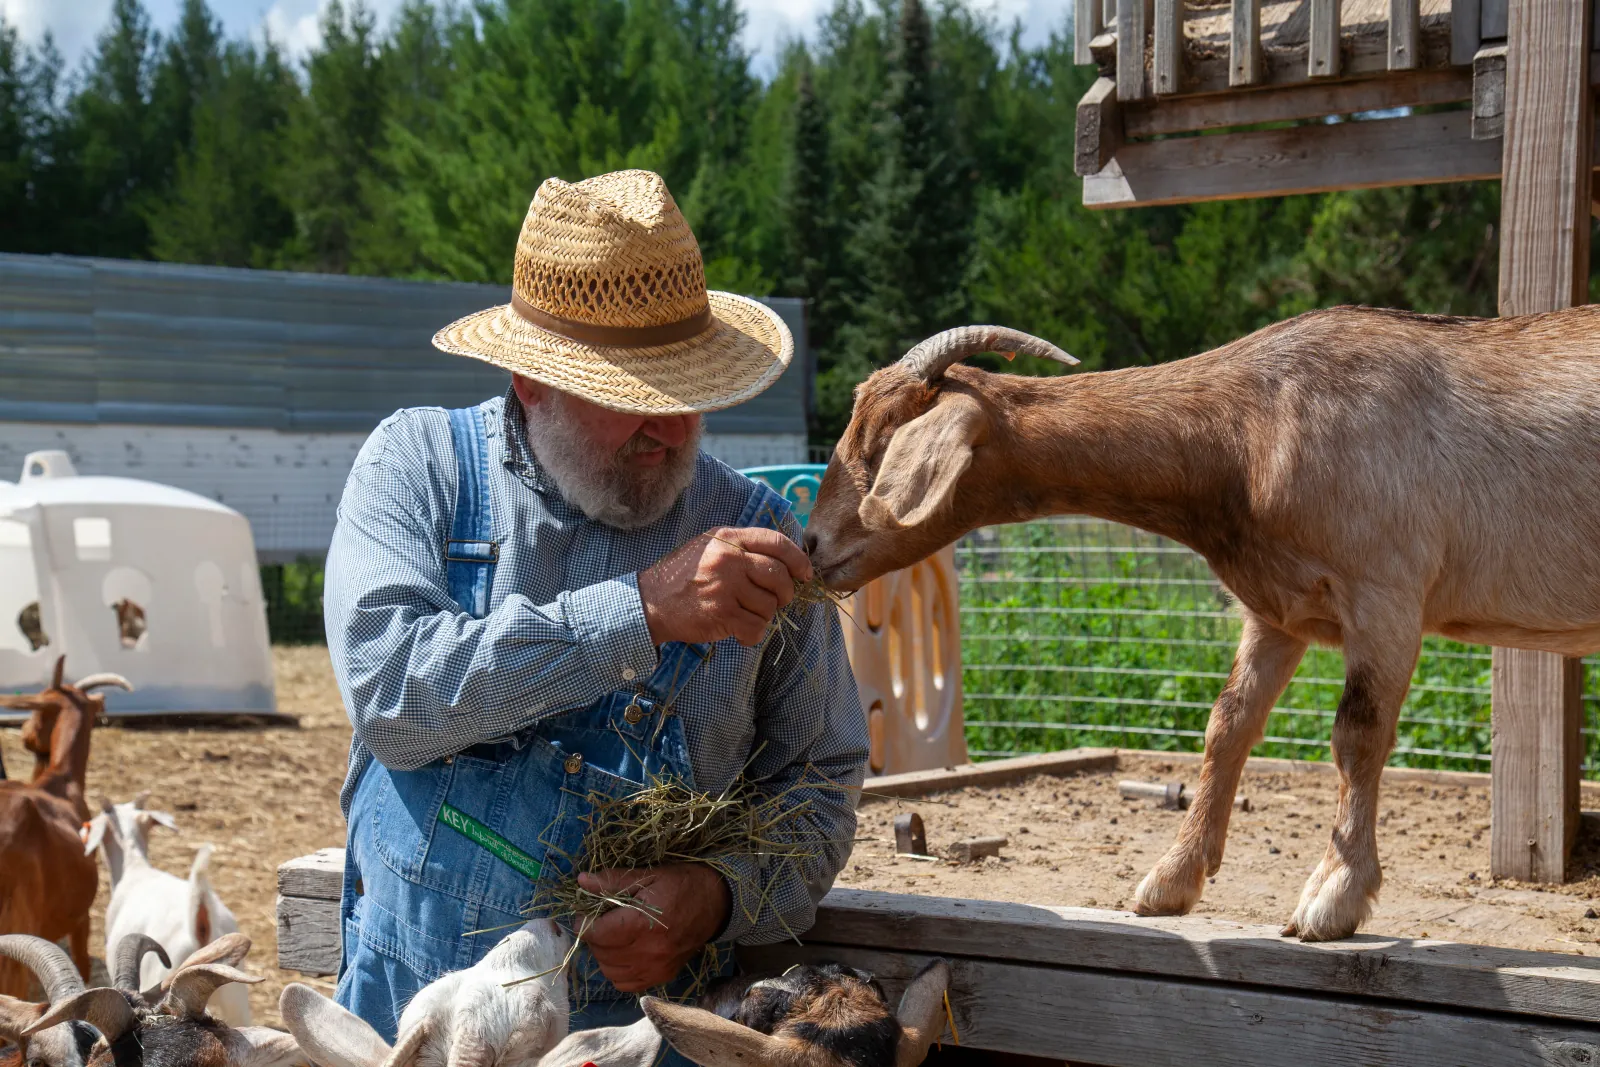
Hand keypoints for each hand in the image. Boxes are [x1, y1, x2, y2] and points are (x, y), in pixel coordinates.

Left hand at [576, 864, 732, 991]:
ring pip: (610, 972)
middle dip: (594, 936)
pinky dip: (619, 970)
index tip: (587, 911)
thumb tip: (582, 882)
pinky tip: (625, 953)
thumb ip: (613, 881)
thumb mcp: (648, 876)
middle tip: (601, 920)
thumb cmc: (682, 884)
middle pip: (601, 953)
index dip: (584, 922)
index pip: (595, 933)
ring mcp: (655, 968)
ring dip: (604, 954)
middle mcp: (647, 952)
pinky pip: (626, 984)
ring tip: (612, 936)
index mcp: (641, 924)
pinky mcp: (662, 976)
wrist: (717, 904)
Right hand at [637, 526, 812, 646]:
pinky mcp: (721, 614)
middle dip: (785, 593)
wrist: (650, 602)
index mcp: (728, 538)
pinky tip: (739, 631)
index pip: (776, 541)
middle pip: (779, 575)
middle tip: (777, 600)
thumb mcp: (709, 547)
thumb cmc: (683, 575)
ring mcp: (725, 586)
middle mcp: (728, 559)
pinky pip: (756, 627)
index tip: (805, 573)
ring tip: (745, 614)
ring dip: (764, 615)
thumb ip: (742, 547)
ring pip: (769, 605)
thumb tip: (783, 560)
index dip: (798, 559)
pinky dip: (753, 634)